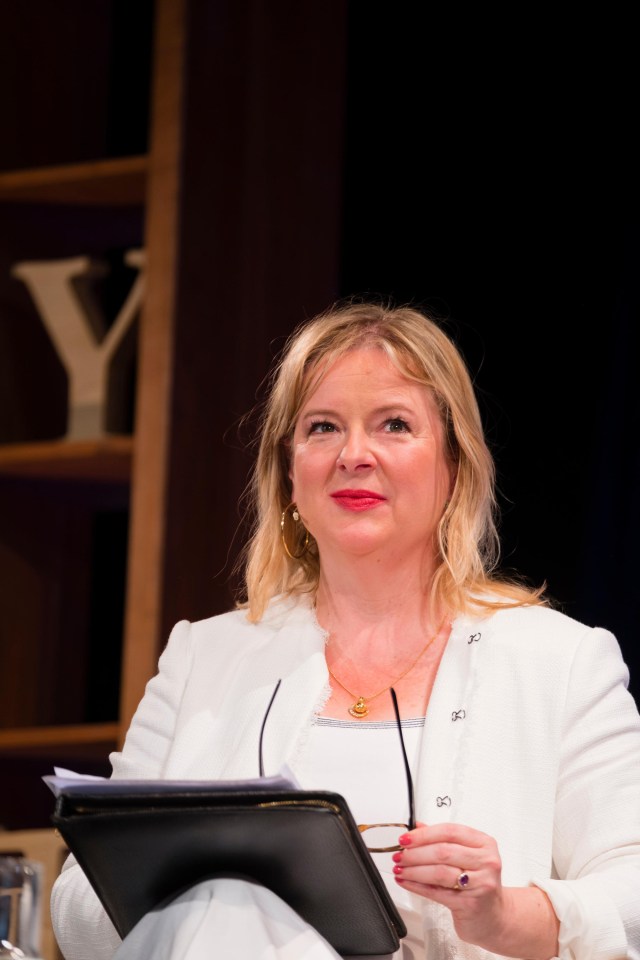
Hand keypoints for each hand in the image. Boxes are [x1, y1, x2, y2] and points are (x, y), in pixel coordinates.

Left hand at [391, 822, 559, 958]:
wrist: (495, 918)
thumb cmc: (480, 883)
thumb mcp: (467, 856)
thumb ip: (444, 840)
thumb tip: (418, 827)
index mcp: (484, 843)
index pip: (450, 831)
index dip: (424, 834)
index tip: (406, 838)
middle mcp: (486, 861)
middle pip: (443, 851)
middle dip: (415, 852)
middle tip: (399, 854)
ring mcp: (480, 883)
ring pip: (439, 872)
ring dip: (414, 869)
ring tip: (400, 868)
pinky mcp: (470, 904)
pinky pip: (437, 892)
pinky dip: (417, 886)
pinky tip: (406, 881)